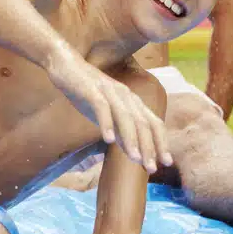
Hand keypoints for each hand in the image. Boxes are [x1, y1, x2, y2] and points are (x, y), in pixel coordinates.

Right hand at [46, 50, 171, 171]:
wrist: (66, 65)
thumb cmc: (88, 92)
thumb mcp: (108, 115)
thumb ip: (121, 131)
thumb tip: (135, 154)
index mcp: (132, 101)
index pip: (153, 123)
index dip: (161, 143)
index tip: (166, 163)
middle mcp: (125, 96)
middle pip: (143, 122)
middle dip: (149, 146)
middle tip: (152, 168)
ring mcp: (109, 92)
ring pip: (125, 116)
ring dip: (131, 138)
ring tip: (135, 158)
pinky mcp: (92, 90)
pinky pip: (102, 107)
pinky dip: (107, 123)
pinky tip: (108, 139)